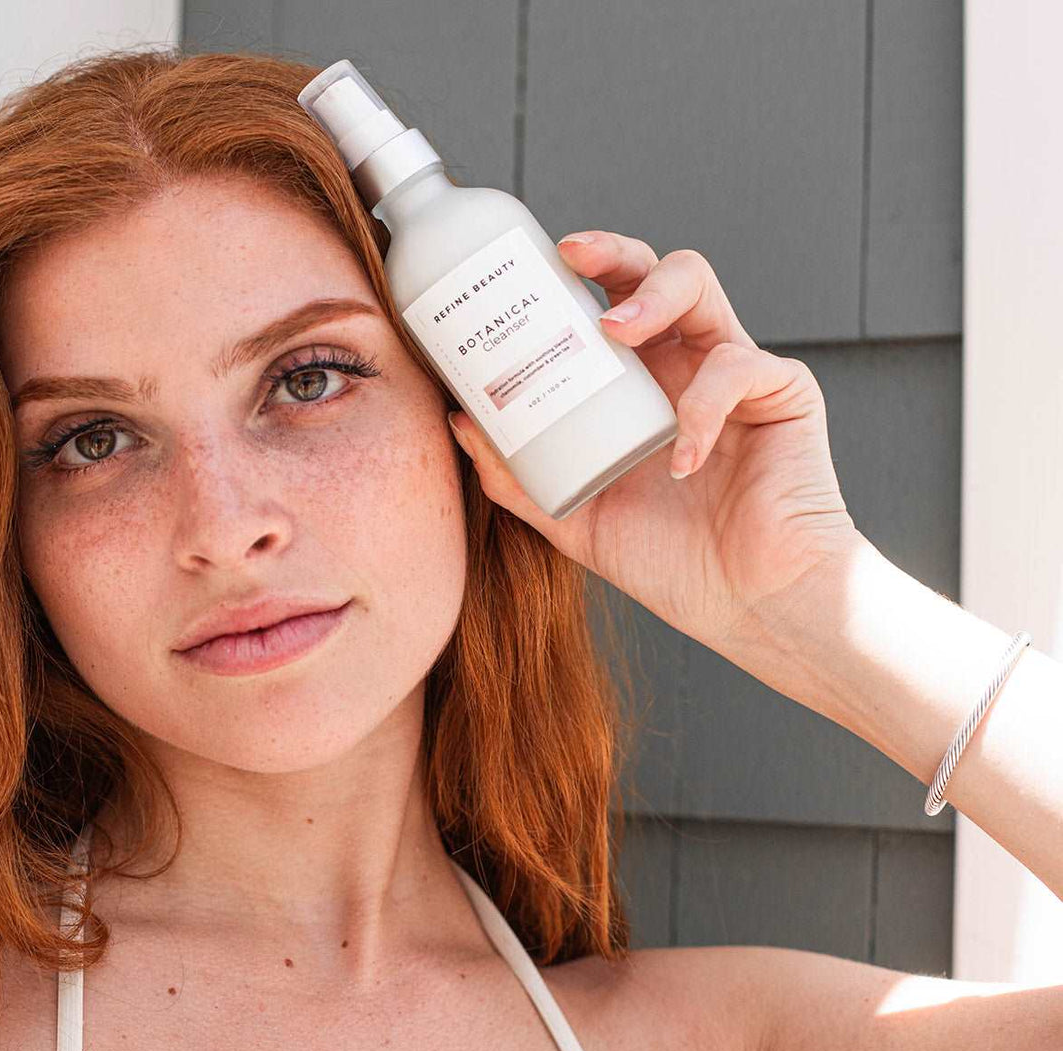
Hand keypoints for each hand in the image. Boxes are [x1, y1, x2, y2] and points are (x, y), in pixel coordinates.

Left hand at [446, 230, 862, 654]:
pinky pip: (743, 368)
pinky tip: (681, 457)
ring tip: (616, 330)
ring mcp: (735, 375)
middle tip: (571, 257)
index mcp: (638, 384)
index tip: (531, 266)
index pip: (606, 303)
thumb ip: (517, 477)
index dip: (574, 275)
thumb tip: (459, 421)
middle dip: (612, 251)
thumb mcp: (575, 519)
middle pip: (651, 271)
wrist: (750, 607)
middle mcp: (684, 365)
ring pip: (699, 286)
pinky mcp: (783, 395)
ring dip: (654, 294)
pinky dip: (704, 406)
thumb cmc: (673, 561)